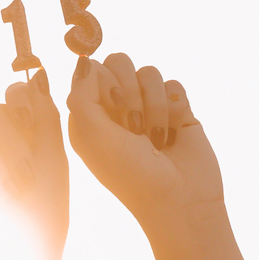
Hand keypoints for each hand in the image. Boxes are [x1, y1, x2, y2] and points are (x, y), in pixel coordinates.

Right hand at [0, 71, 68, 257]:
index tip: (29, 123)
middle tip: (26, 176)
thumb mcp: (54, 161)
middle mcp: (3, 137)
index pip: (17, 93)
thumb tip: (39, 73)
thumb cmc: (47, 211)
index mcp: (30, 130)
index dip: (21, 100)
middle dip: (14, 144)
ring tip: (11, 191)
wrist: (28, 252)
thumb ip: (46, 119)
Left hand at [66, 53, 224, 248]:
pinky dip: (173, 109)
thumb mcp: (91, 136)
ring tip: (155, 138)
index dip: (104, 83)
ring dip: (153, 107)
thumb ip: (80, 93)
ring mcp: (147, 107)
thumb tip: (85, 60)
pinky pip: (173, 84)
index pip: (91, 70)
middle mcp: (117, 109)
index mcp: (90, 116)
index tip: (113, 110)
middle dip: (129, 92)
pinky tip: (173, 134)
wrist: (178, 199)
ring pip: (149, 72)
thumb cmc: (130, 174)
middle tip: (134, 127)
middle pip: (119, 61)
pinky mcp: (175, 110)